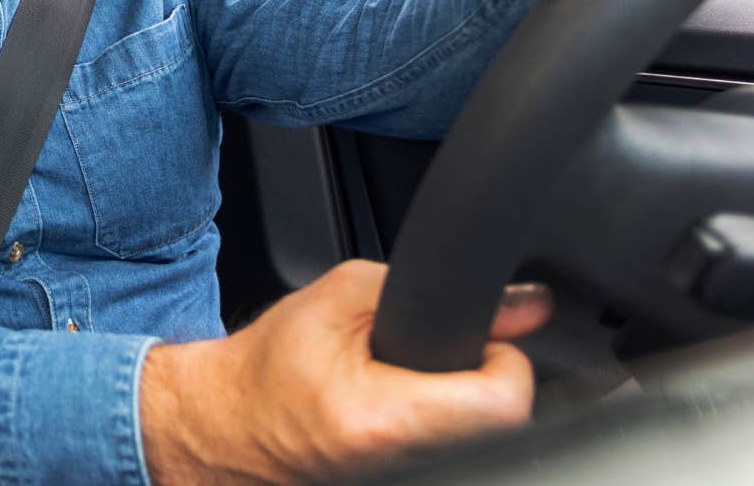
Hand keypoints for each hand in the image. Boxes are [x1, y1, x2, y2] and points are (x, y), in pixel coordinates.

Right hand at [138, 260, 550, 483]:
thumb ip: (428, 287)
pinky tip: (410, 407)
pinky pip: (461, 454)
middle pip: (504, 425)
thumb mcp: (339, 297)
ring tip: (417, 381)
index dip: (506, 360)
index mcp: (383, 417)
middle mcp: (404, 465)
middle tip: (442, 356)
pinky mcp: (411, 485)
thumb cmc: (270, 366)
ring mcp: (411, 483)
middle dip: (486, 378)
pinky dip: (448, 426)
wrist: (228, 425)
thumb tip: (524, 305)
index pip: (505, 403)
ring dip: (470, 405)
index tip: (483, 339)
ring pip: (489, 443)